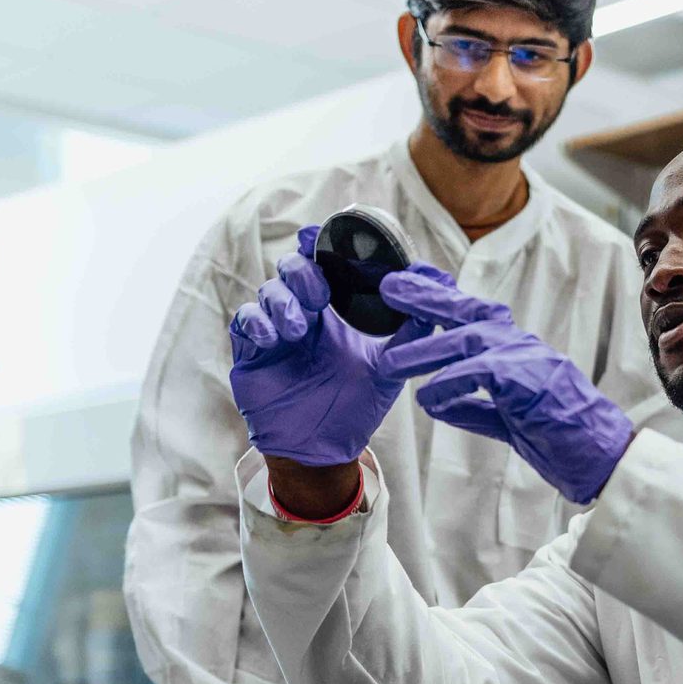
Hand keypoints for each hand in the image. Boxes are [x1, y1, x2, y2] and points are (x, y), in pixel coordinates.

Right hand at [229, 226, 443, 467]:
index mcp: (333, 310)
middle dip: (302, 273)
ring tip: (300, 331)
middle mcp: (303, 314)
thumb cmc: (355, 407)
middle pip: (290, 268)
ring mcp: (275, 331)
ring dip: (283, 302)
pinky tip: (275, 339)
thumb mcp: (390, 365)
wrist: (324, 448)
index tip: (318, 235)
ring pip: (267, 291)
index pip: (321, 262)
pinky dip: (258, 322)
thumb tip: (437, 282)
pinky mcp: (252, 352)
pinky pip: (245, 321)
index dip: (317, 243)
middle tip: (320, 295)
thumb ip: (413, 327)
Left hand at [376, 271, 635, 504]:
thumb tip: (434, 400)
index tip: (411, 277)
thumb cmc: (562, 438)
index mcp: (517, 351)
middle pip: (468, 310)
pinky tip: (429, 399)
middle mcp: (522, 346)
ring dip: (424, 349)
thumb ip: (472, 406)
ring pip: (467, 340)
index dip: (441, 292)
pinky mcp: (530, 381)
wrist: (604, 457)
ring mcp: (528, 359)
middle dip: (426, 297)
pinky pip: (480, 374)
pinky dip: (450, 386)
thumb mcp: (507, 420)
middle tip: (390, 287)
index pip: (473, 312)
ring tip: (389, 362)